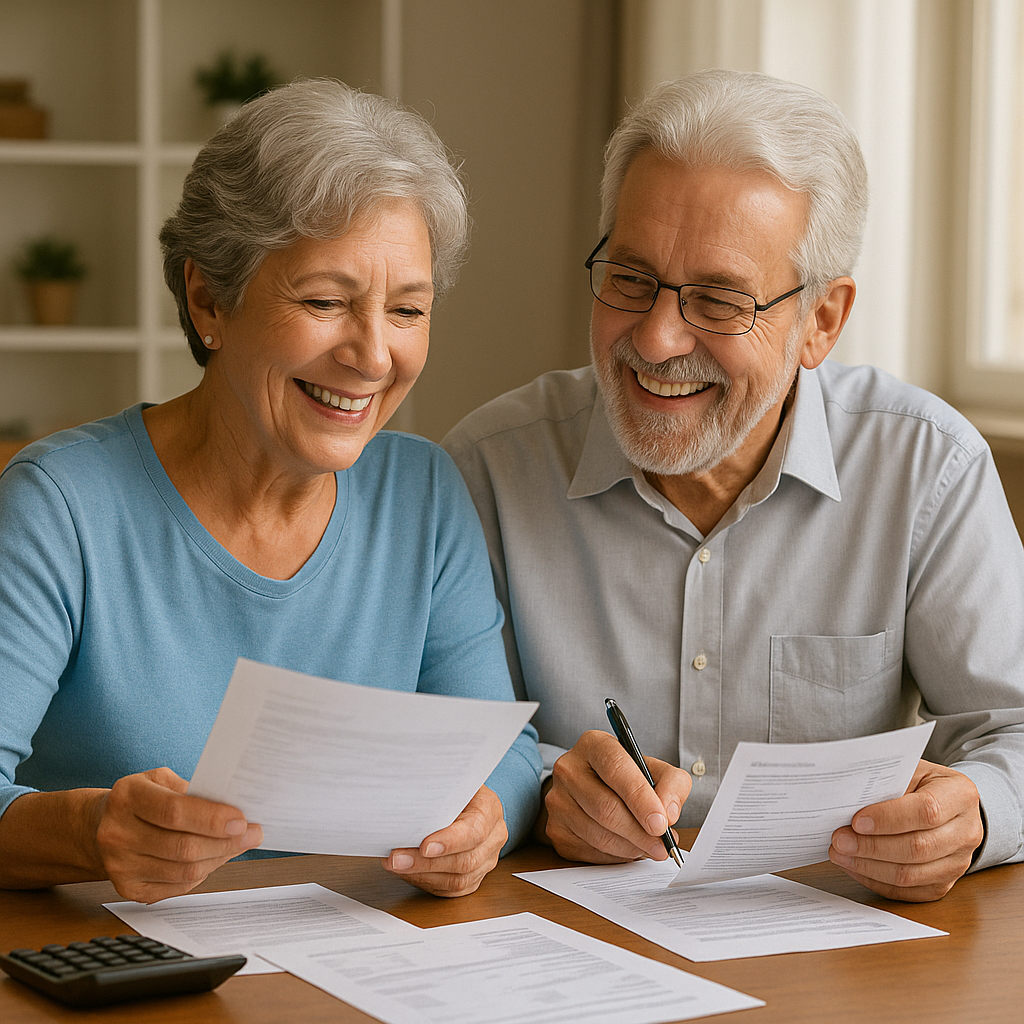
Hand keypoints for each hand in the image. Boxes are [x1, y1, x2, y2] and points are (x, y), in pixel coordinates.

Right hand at [94, 767, 262, 902]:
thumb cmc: (143, 798)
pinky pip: (177, 887)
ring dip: (219, 858)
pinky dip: (203, 873)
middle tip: (253, 834)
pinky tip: (213, 858)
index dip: (212, 819)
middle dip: (226, 842)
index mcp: (127, 797)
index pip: (174, 812)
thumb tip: (235, 807)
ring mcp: (119, 866)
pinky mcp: (127, 889)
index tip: (242, 820)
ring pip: (183, 871)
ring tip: (238, 844)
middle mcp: (117, 833)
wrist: (100, 826)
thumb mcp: (161, 780)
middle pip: (182, 847)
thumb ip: (193, 791)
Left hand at [383, 785, 505, 896]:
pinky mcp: (475, 877)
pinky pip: (451, 890)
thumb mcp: (449, 783)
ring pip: (458, 881)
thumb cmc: (455, 790)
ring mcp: (486, 860)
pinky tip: (408, 873)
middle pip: (465, 861)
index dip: (449, 842)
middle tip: (396, 859)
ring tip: (396, 866)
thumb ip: (436, 794)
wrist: (466, 799)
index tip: (424, 846)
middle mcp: (493, 837)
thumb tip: (404, 803)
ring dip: (422, 875)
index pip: (474, 831)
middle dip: (426, 863)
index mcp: (490, 810)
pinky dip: (426, 883)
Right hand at [537, 730, 690, 863]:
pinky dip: (615, 857)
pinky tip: (629, 849)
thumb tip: (668, 814)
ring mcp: (557, 800)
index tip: (661, 823)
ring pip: (598, 834)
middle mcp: (568, 769)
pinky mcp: (555, 829)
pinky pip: (589, 852)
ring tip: (650, 848)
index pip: (616, 769)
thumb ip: (672, 784)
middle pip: (605, 807)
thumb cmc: (626, 778)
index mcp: (593, 745)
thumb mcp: (654, 769)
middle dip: (640, 833)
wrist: (591, 788)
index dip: (640, 798)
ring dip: (631, 848)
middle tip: (662, 846)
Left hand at [828, 759, 983, 901]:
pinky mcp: (944, 884)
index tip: (856, 820)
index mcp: (960, 794)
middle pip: (918, 848)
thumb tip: (845, 800)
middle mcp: (967, 831)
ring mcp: (959, 862)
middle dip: (871, 846)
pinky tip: (854, 866)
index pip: (926, 811)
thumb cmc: (920, 783)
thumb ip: (885, 782)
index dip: (889, 818)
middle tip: (838, 839)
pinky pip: (908, 891)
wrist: (946, 804)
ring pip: (911, 875)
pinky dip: (875, 880)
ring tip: (840, 854)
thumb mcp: (908, 769)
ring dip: (869, 866)